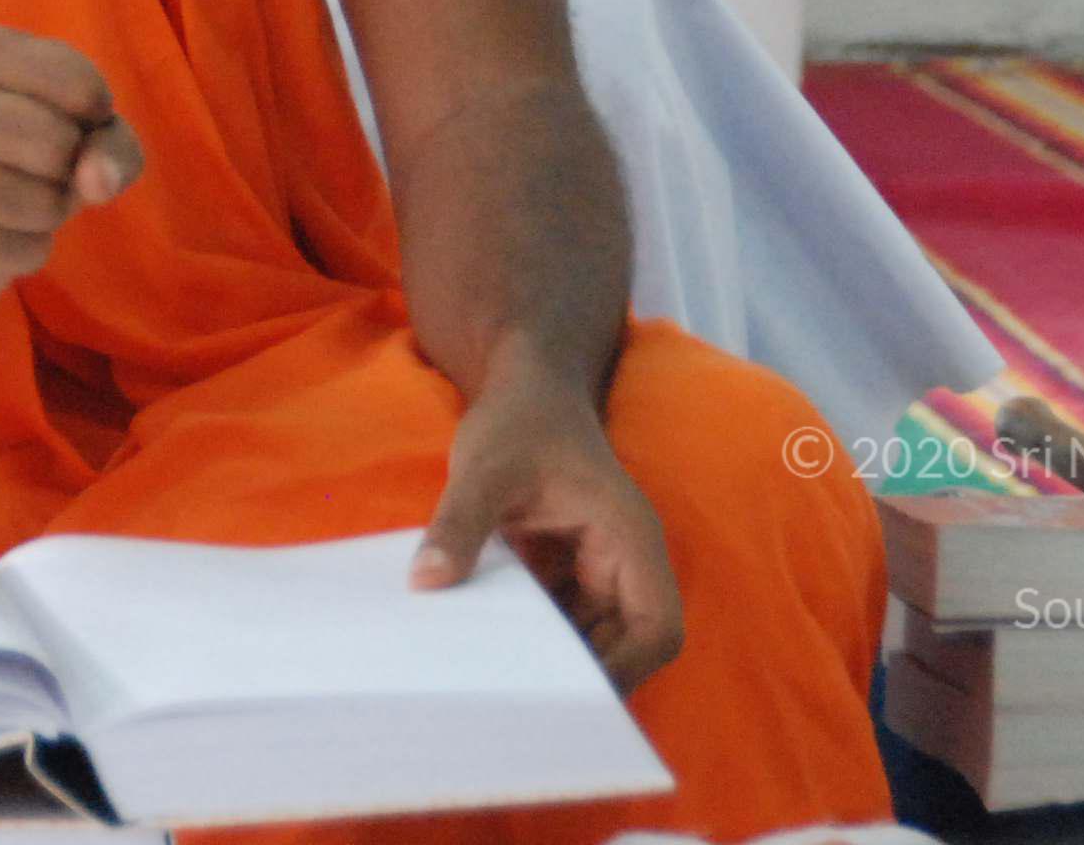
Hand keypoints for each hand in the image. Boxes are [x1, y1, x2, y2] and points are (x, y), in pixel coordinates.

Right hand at [0, 27, 143, 298]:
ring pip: (45, 205)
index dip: (92, 117)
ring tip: (11, 199)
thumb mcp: (80, 128)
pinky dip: (26, 251)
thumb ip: (113, 146)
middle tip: (31, 168)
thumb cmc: (20, 153)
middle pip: (59, 146)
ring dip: (48, 215)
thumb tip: (98, 182)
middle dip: (67, 171)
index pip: (83, 88)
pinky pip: (26, 251)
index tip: (62, 117)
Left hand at [412, 374, 683, 690]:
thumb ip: (460, 523)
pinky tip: (494, 648)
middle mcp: (627, 561)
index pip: (657, 627)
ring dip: (558, 659)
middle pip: (629, 645)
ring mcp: (601, 568)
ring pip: (597, 638)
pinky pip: (567, 620)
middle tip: (519, 698)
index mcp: (630, 539)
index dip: (624, 669)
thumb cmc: (519, 419)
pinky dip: (539, 637)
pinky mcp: (574, 571)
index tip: (565, 689)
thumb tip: (426, 581)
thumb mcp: (484, 468)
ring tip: (501, 680)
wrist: (527, 386)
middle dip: (583, 673)